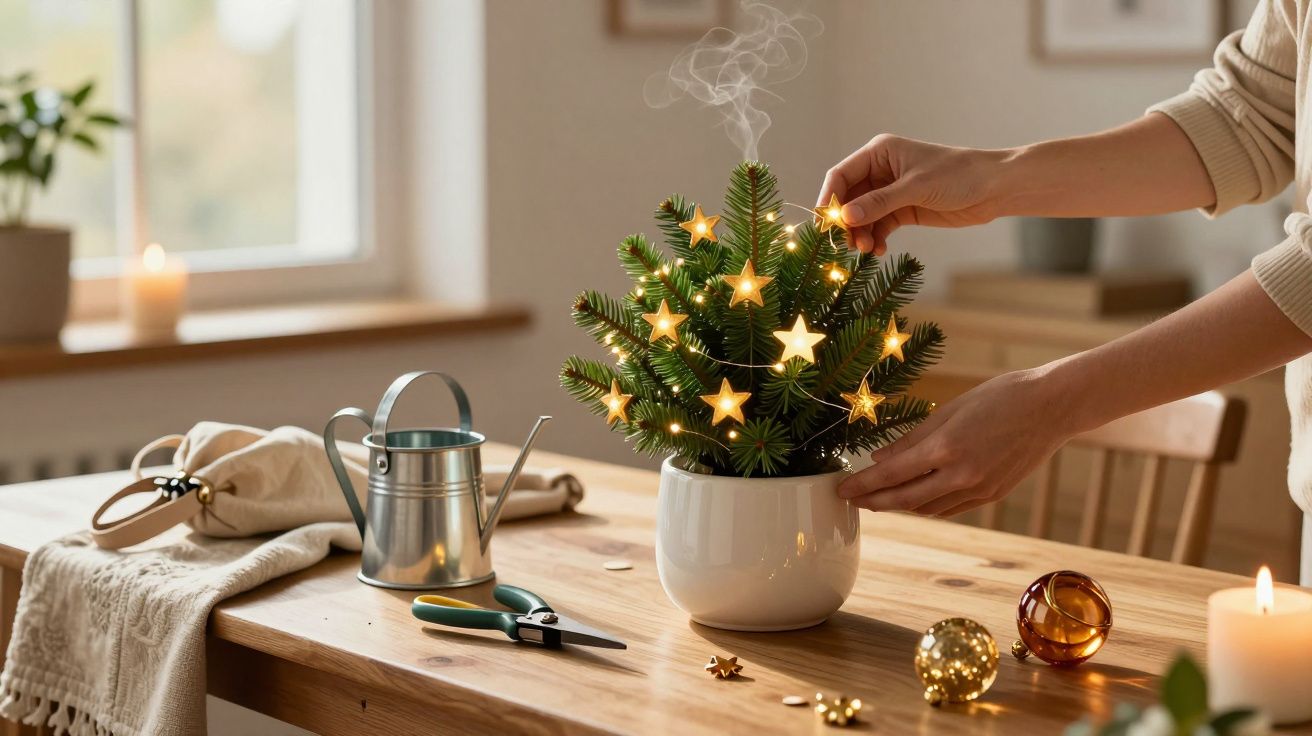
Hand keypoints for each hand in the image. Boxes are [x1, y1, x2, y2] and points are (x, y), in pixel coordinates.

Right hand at [817, 134, 1010, 254]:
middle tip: (848, 244)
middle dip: (846, 222)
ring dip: (861, 234)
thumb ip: (879, 202)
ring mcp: (890, 192)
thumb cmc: (958, 175)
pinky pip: (878, 226)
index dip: (831, 199)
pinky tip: (879, 251)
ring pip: (862, 216)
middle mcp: (880, 171)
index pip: (841, 175)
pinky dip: (875, 239)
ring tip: (867, 250)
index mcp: (879, 153)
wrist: (993, 188)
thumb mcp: (915, 188)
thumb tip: (846, 217)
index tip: (826, 224)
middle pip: (848, 198)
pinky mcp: (902, 210)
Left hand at [837, 369, 1076, 516]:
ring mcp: (979, 489)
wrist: (1053, 407)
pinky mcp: (993, 495)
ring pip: (927, 508)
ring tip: (879, 499)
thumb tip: (879, 459)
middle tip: (851, 500)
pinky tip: (914, 499)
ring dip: (900, 506)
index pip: (893, 474)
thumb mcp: (950, 411)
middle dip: (874, 501)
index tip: (842, 489)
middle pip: (905, 499)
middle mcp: (962, 474)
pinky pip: (950, 508)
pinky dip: (927, 506)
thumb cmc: (1001, 397)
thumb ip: (912, 439)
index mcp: (947, 448)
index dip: (864, 484)